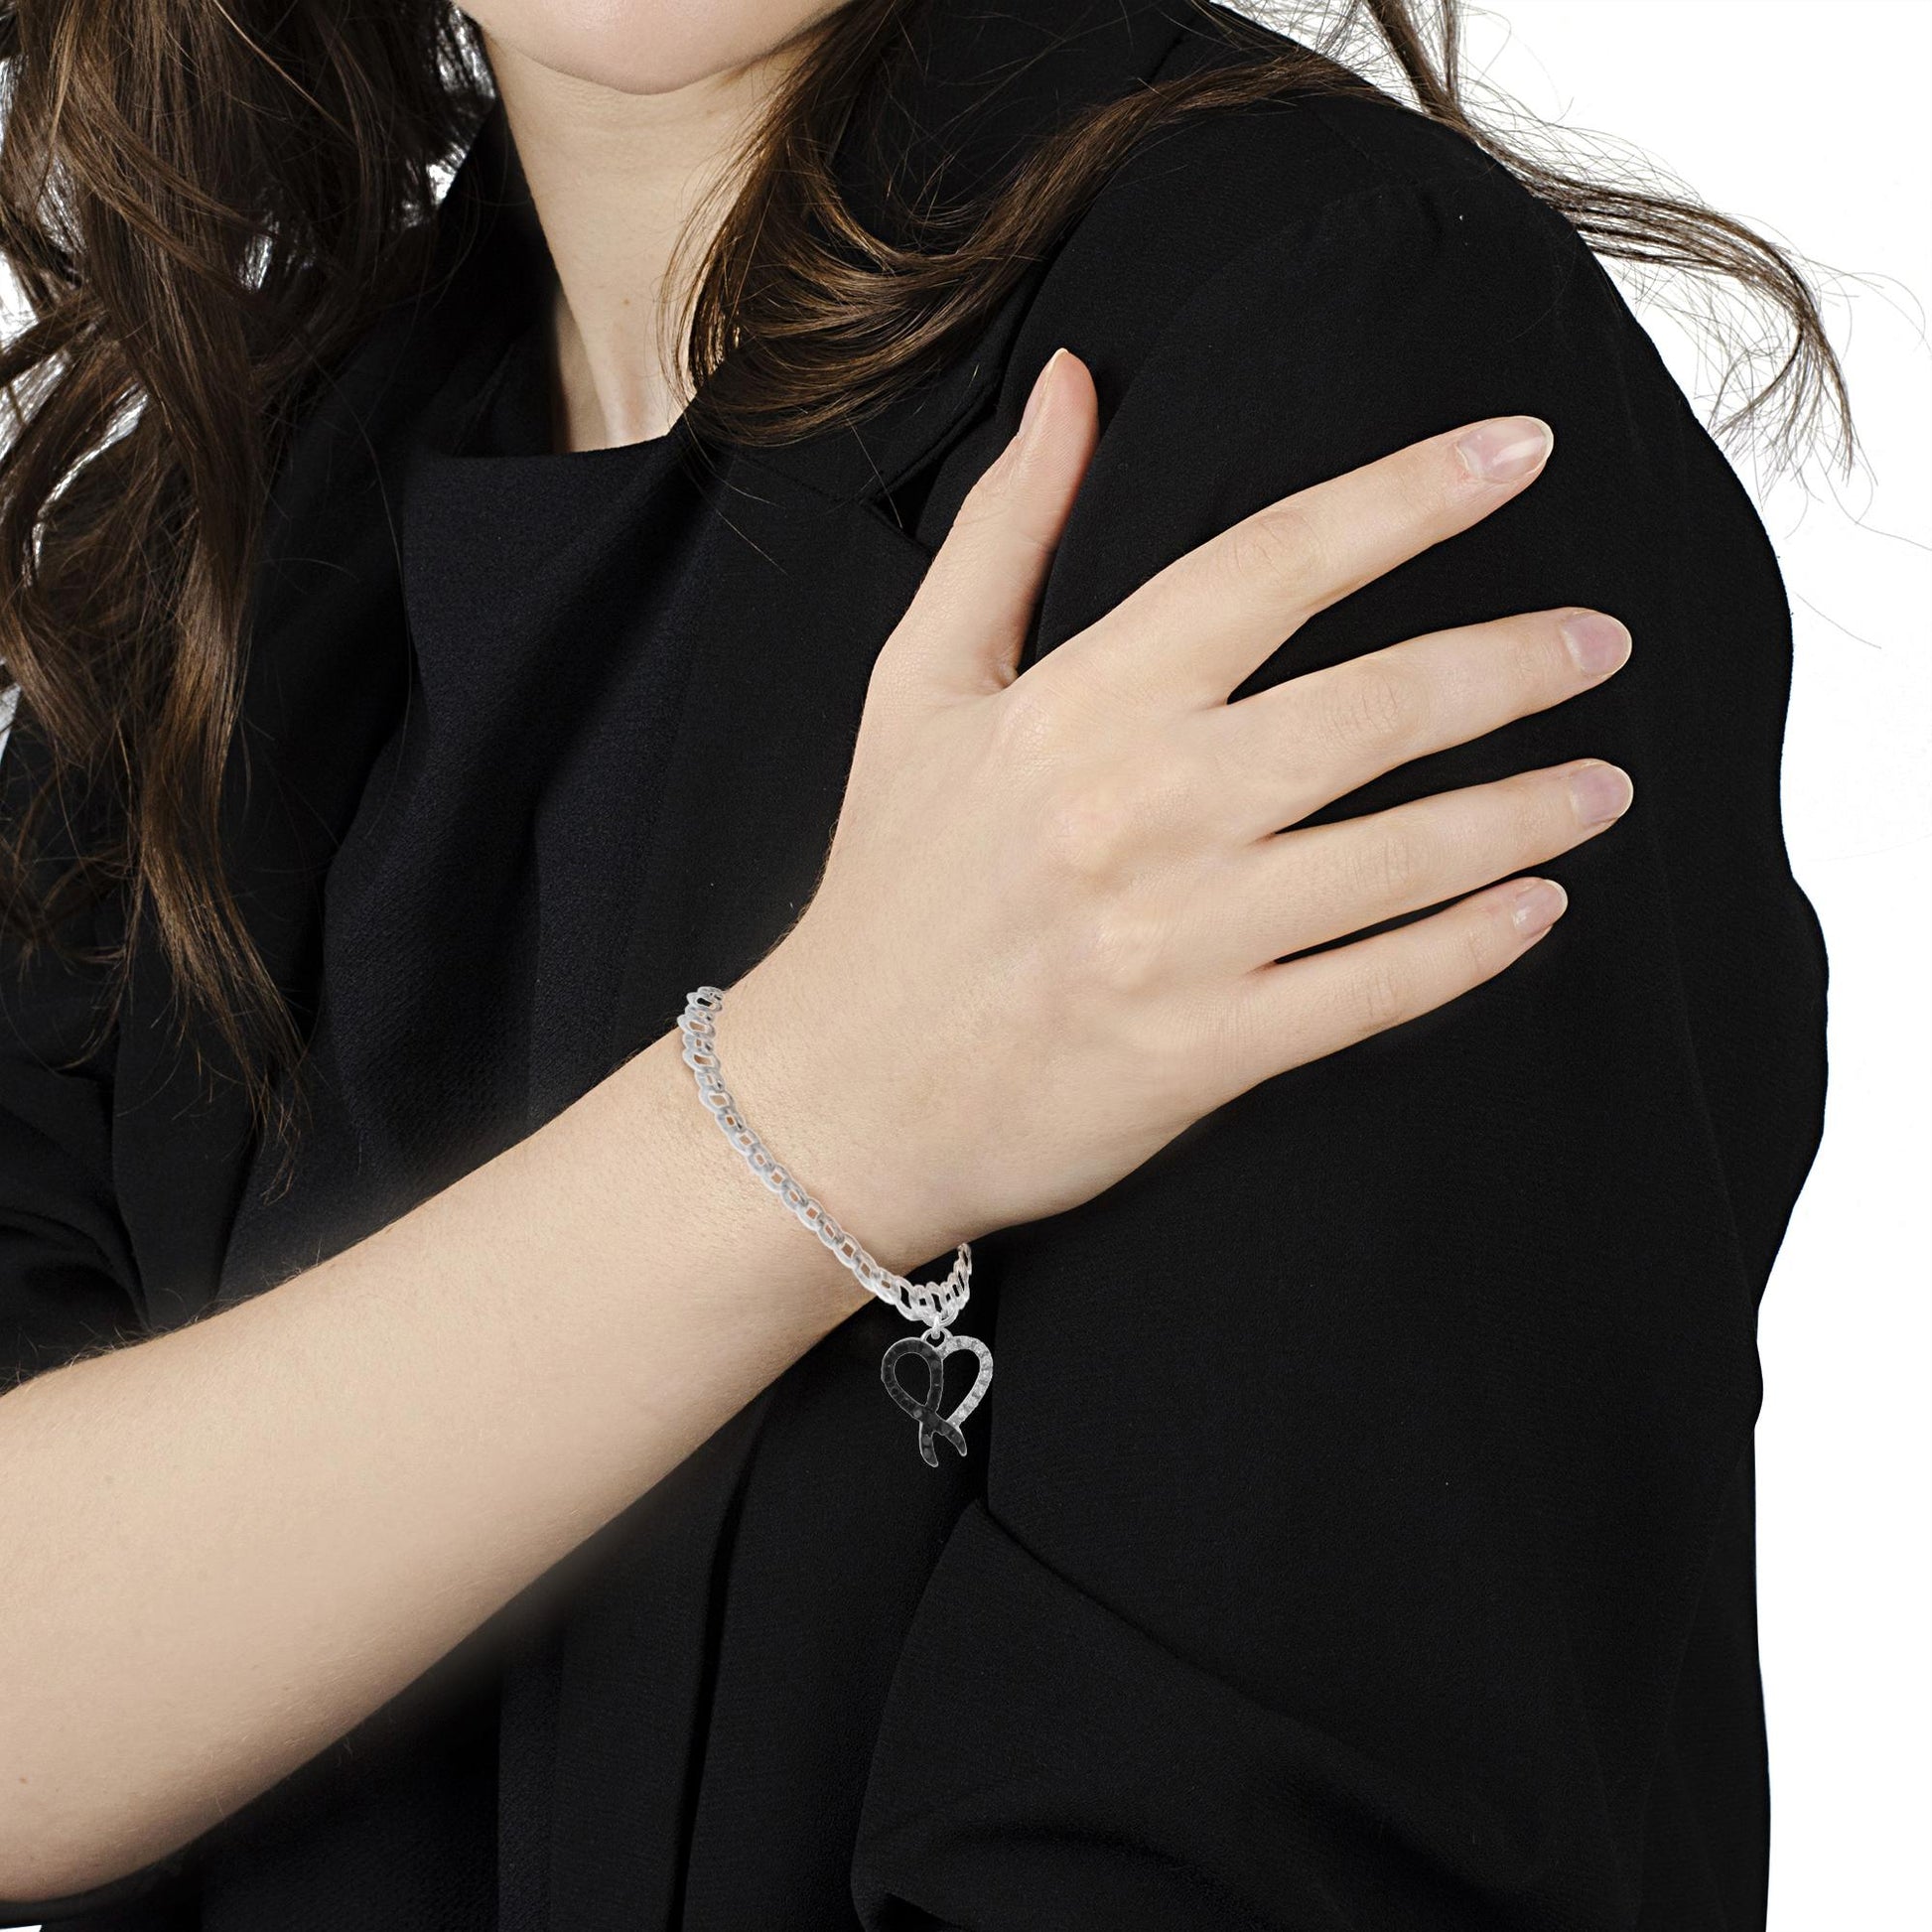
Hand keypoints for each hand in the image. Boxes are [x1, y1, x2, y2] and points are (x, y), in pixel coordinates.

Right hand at [724, 349, 1632, 1270]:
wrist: (841, 1094)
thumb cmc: (890, 883)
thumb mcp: (917, 687)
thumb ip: (1004, 531)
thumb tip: (1075, 382)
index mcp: (1073, 704)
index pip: (1270, 565)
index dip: (1408, 497)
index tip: (1520, 452)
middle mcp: (1137, 809)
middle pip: (1373, 706)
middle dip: (1515, 662)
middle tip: (1603, 641)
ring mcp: (1177, 938)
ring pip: (1401, 855)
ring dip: (1526, 811)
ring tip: (1607, 784)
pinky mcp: (1202, 1053)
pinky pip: (1373, 990)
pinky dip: (1471, 946)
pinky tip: (1539, 909)